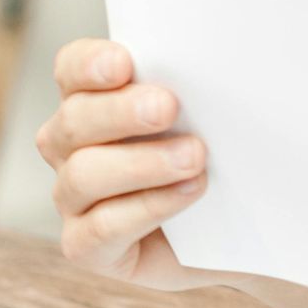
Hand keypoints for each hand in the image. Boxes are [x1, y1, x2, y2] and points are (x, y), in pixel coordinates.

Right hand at [35, 37, 247, 290]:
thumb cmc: (218, 156)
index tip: (124, 63)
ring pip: (83, 175)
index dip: (89, 64)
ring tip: (194, 157)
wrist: (236, 230)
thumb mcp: (211, 114)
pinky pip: (100, 229)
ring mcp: (74, 199)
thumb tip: (218, 59)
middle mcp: (72, 147)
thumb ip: (196, 87)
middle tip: (168, 108)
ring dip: (142, 163)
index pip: (71, 69)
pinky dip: (147, 207)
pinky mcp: (87, 247)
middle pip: (74, 120)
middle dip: (121, 112)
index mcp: (93, 100)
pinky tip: (189, 191)